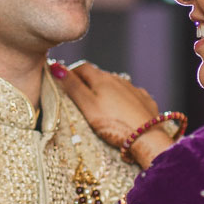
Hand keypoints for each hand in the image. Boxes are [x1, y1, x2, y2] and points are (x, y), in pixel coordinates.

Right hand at [54, 62, 170, 163]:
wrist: (147, 137)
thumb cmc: (113, 123)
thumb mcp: (88, 105)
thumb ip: (73, 86)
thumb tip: (56, 66)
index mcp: (102, 79)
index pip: (82, 67)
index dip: (70, 72)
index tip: (63, 81)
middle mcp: (119, 80)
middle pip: (99, 75)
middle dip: (87, 81)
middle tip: (78, 95)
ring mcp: (134, 89)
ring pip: (115, 84)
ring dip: (105, 89)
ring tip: (99, 104)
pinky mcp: (145, 101)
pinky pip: (131, 94)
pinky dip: (122, 98)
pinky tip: (121, 108)